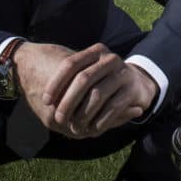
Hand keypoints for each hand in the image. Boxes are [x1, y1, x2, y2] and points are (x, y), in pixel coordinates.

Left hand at [14, 42, 157, 137]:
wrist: (136, 83)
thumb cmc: (103, 80)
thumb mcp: (88, 73)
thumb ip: (72, 78)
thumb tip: (44, 95)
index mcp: (96, 51)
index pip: (70, 64)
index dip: (56, 83)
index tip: (45, 100)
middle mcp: (110, 59)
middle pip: (83, 79)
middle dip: (68, 101)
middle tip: (58, 117)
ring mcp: (123, 73)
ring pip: (97, 95)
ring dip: (82, 114)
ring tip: (74, 126)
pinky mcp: (132, 90)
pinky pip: (112, 107)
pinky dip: (99, 121)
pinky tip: (91, 129)